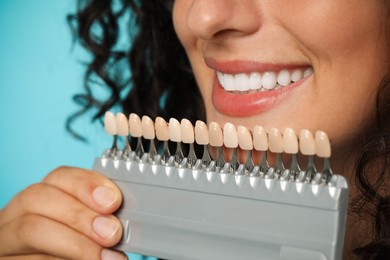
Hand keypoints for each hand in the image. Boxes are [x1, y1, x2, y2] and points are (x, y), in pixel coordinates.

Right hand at [0, 166, 126, 259]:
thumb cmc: (69, 247)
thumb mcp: (84, 227)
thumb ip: (97, 218)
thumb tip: (119, 220)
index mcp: (42, 196)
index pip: (60, 176)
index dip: (87, 185)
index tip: (113, 201)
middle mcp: (17, 213)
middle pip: (39, 197)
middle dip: (81, 214)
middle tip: (112, 234)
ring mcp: (7, 240)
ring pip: (31, 228)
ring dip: (75, 242)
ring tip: (105, 257)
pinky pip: (30, 259)